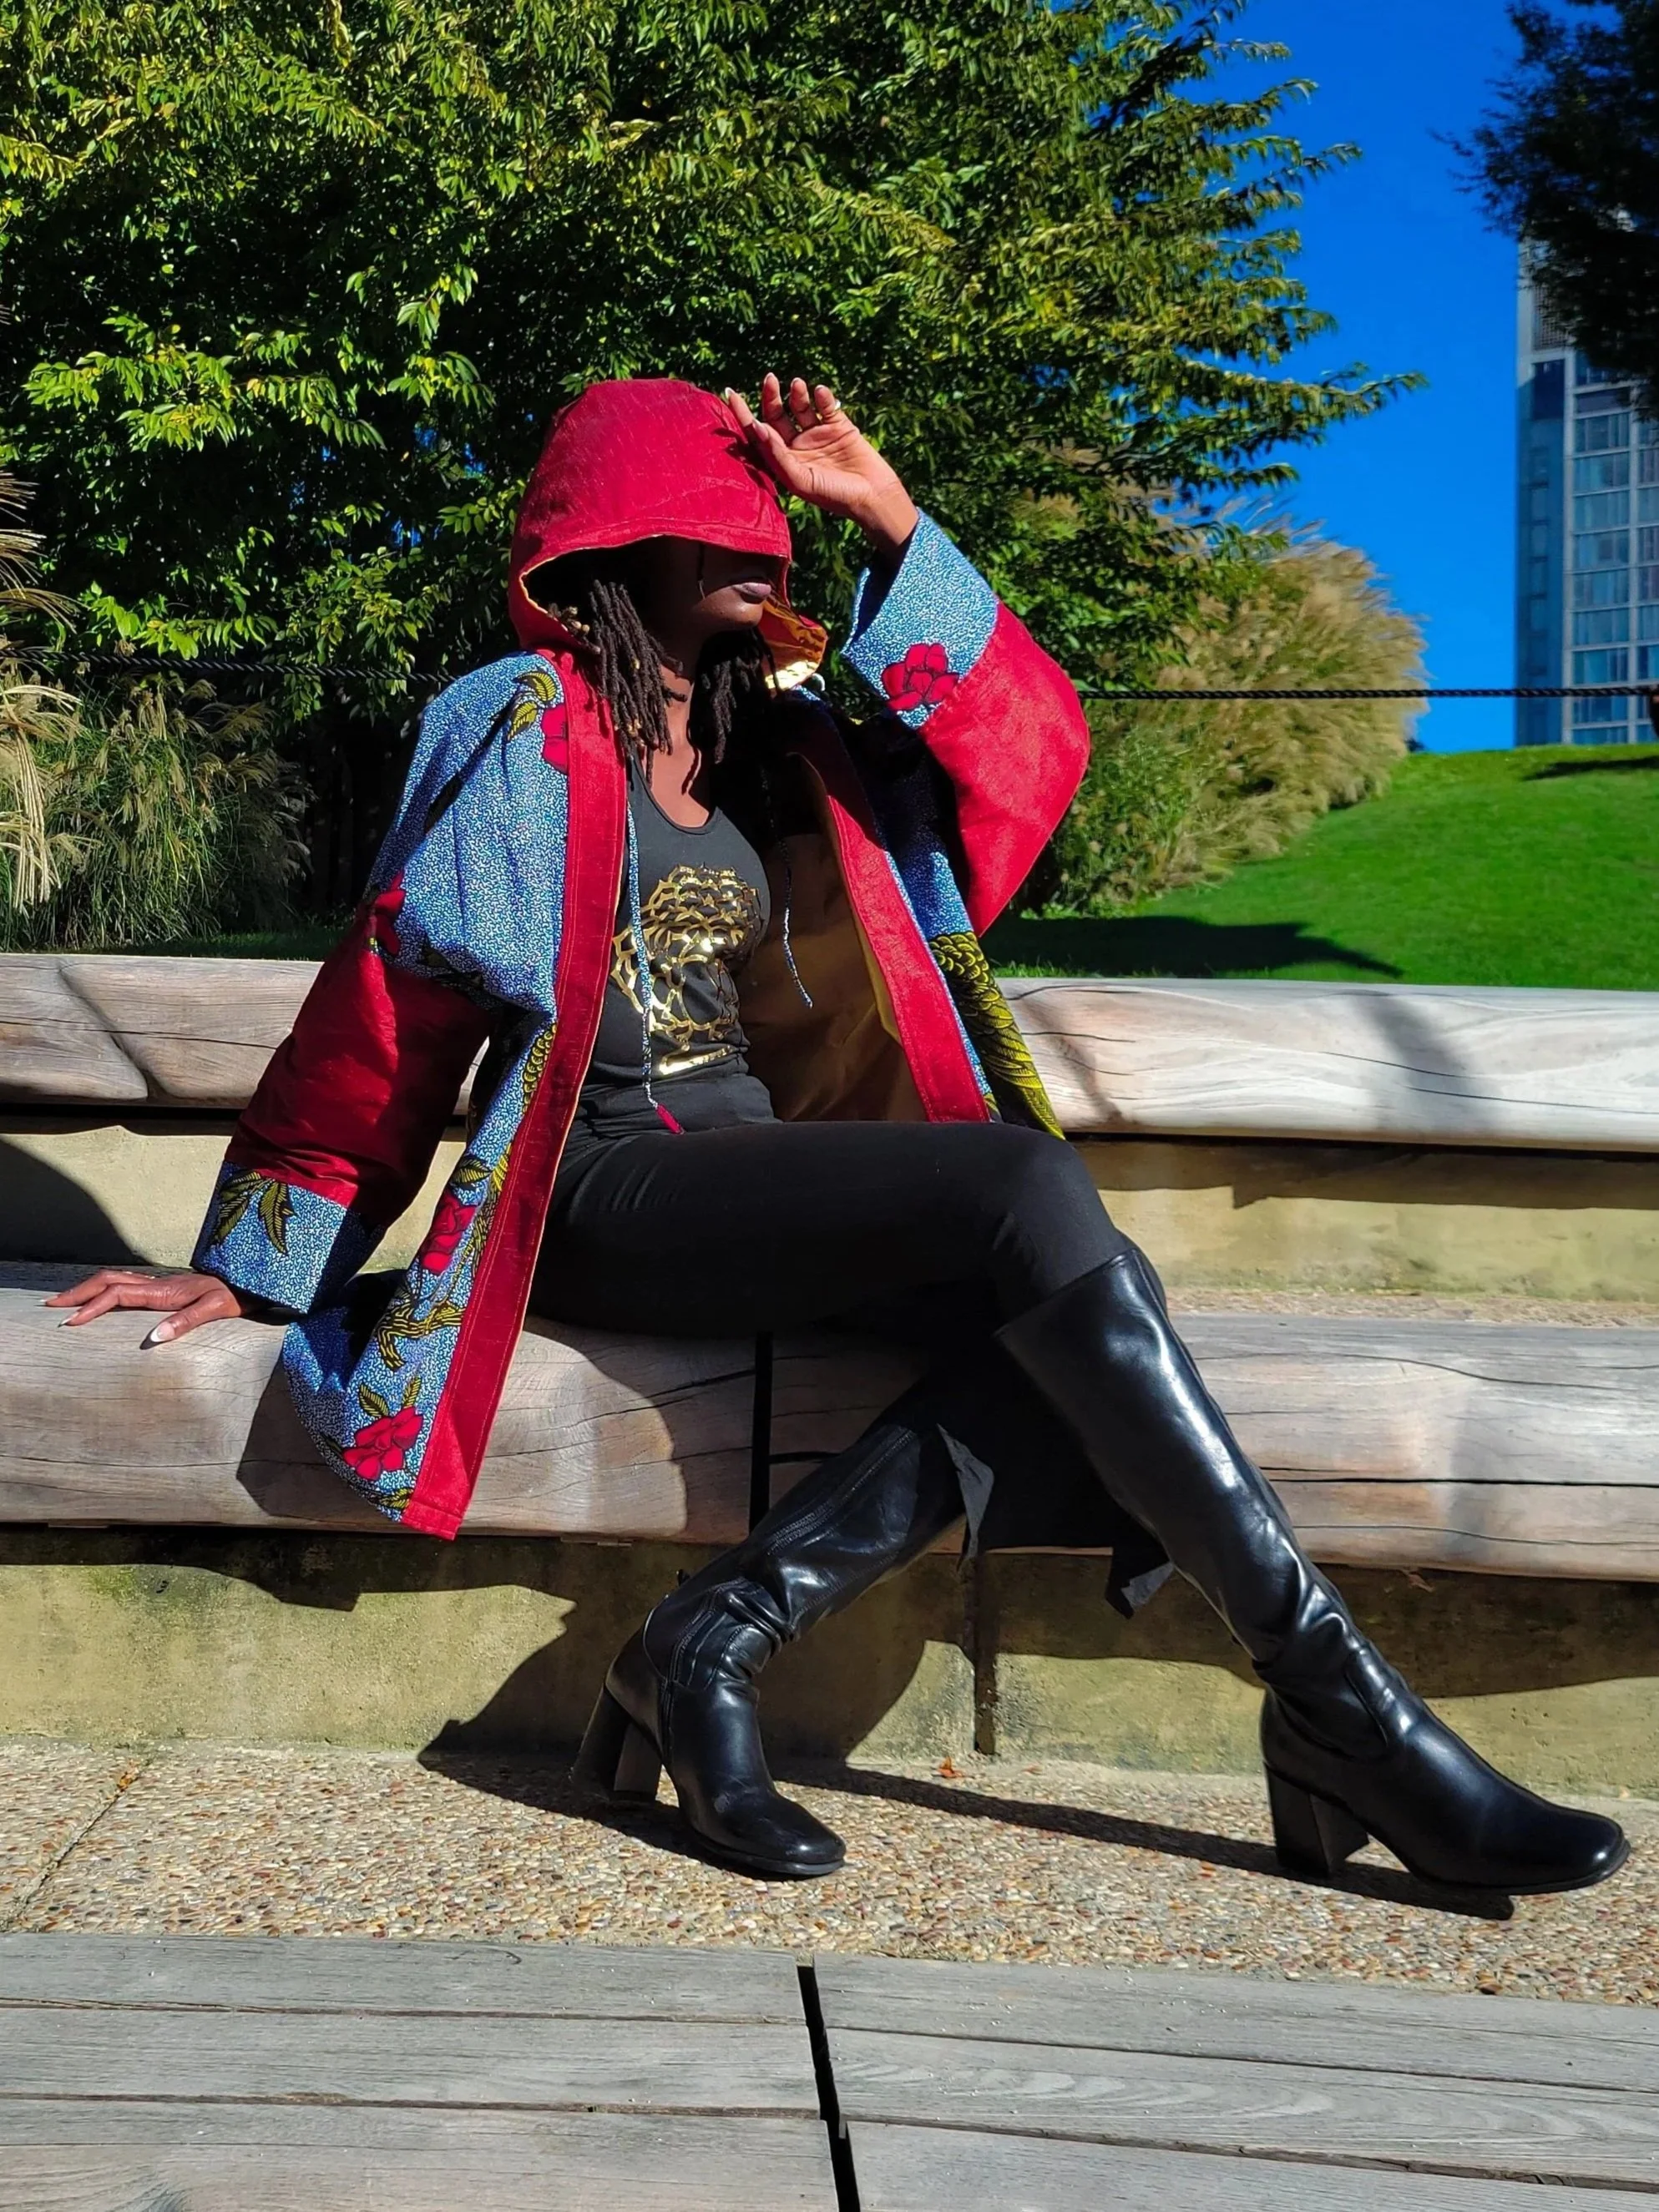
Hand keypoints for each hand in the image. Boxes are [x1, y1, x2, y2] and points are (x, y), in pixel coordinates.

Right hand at [45, 1266, 252, 1346]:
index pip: (117, 1296)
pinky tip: (100, 1298)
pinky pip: (126, 1284)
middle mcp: (157, 1285)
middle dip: (78, 1293)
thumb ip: (186, 1322)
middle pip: (107, 1282)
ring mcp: (160, 1285)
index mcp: (163, 1292)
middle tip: (51, 1307)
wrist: (251, 1282)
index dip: (91, 1307)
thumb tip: (153, 1339)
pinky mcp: (165, 1288)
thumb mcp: (215, 1310)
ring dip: (88, 1289)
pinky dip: (105, 1289)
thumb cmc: (236, 1297)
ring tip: (66, 1302)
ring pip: (114, 1280)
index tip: (70, 1322)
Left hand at [725, 375, 918, 560]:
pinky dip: (822, 397)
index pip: (758, 434)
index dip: (743, 414)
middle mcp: (797, 446)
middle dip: (770, 397)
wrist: (872, 496)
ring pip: (801, 407)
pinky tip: (820, 392)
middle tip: (769, 380)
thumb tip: (758, 427)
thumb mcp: (800, 479)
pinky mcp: (839, 426)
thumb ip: (777, 454)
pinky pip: (827, 406)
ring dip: (797, 394)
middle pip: (777, 415)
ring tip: (798, 385)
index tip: (731, 393)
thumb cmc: (833, 495)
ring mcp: (818, 434)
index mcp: (783, 460)